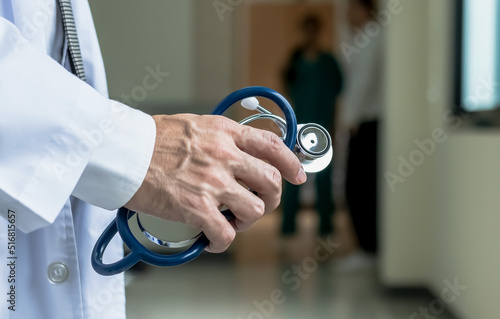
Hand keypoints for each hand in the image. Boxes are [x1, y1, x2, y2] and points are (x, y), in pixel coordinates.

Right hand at [126, 114, 305, 252]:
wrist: (124, 152)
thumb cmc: (153, 138)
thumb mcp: (196, 125)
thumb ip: (222, 137)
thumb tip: (241, 152)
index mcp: (225, 133)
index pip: (273, 146)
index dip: (291, 163)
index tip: (297, 174)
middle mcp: (224, 156)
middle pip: (270, 182)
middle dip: (271, 199)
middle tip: (259, 204)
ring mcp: (212, 182)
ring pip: (254, 210)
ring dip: (248, 220)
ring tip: (232, 220)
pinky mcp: (196, 207)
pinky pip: (225, 233)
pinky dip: (223, 241)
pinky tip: (213, 239)